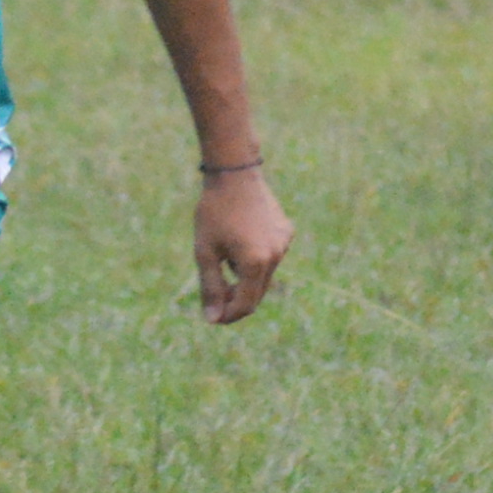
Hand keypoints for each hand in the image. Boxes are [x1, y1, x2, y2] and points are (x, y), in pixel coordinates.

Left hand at [193, 168, 292, 322]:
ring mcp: (284, 243)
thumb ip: (210, 287)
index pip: (246, 304)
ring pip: (264, 275)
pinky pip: (270, 256)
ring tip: (225, 258)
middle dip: (236, 299)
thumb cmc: (213, 212)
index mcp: (256, 262)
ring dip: (245, 278)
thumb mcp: (205, 252)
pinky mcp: (286, 232)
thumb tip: (213, 319)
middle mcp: (276, 255)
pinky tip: (239, 241)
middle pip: (257, 293)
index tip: (213, 317)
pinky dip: (255, 260)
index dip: (229, 315)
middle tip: (215, 294)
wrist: (234, 173)